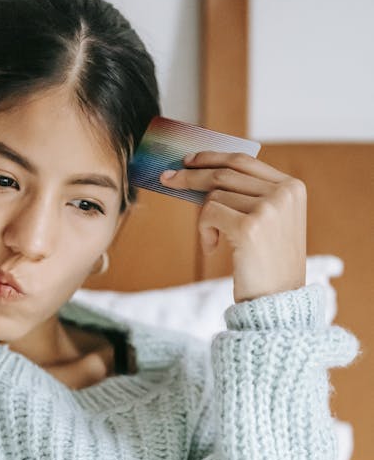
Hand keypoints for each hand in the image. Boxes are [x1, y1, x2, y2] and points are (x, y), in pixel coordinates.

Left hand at [160, 151, 306, 303]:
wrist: (278, 302)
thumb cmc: (267, 265)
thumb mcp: (266, 223)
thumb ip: (246, 197)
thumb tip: (201, 176)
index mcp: (292, 187)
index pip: (244, 160)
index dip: (213, 157)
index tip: (189, 161)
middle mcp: (284, 193)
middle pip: (224, 173)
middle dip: (191, 176)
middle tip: (167, 179)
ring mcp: (269, 208)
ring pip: (214, 195)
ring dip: (204, 218)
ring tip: (214, 240)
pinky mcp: (250, 227)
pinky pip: (209, 213)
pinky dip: (204, 231)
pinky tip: (213, 247)